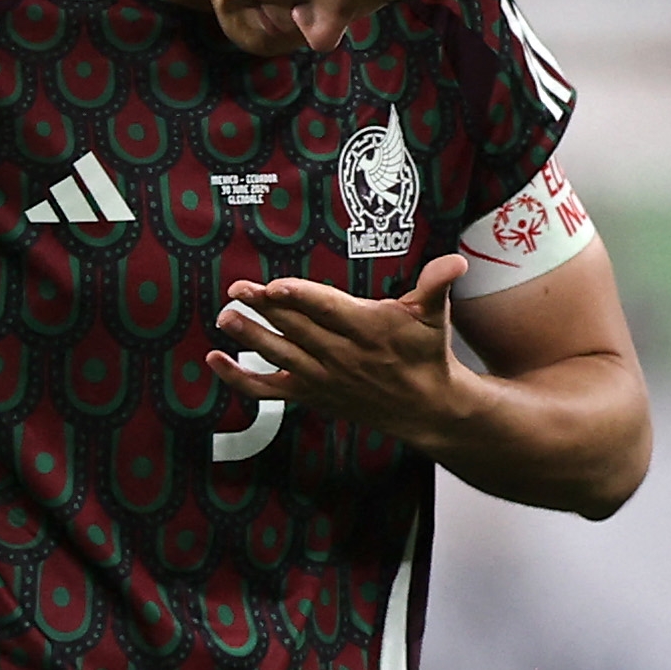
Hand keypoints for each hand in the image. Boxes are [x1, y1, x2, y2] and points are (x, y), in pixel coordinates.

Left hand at [203, 253, 471, 441]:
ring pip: (279, 355)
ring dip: (249, 337)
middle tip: (237, 289)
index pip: (327, 310)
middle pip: (296, 329)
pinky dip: (238, 379)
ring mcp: (322, 377)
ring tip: (226, 317)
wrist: (425, 408)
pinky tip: (214, 362)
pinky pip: (267, 389)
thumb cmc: (426, 353)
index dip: (300, 297)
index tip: (275, 285)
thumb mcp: (435, 316)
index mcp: (368, 329)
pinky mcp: (310, 393)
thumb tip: (456, 261)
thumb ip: (437, 285)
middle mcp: (341, 355)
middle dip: (264, 309)